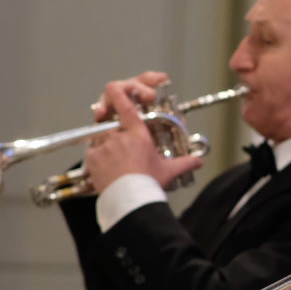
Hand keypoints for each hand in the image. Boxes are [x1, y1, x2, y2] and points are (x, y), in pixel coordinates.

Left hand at [84, 71, 203, 192]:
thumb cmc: (147, 184)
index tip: (118, 87)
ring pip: (101, 136)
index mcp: (137, 133)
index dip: (119, 90)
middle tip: (121, 144)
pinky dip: (100, 158)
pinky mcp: (91, 158)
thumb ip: (184, 163)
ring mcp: (102, 145)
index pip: (123, 101)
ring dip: (108, 145)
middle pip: (110, 120)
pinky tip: (109, 169)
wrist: (130, 201)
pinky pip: (93, 152)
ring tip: (118, 162)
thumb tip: (199, 162)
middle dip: (114, 130)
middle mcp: (118, 135)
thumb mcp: (168, 171)